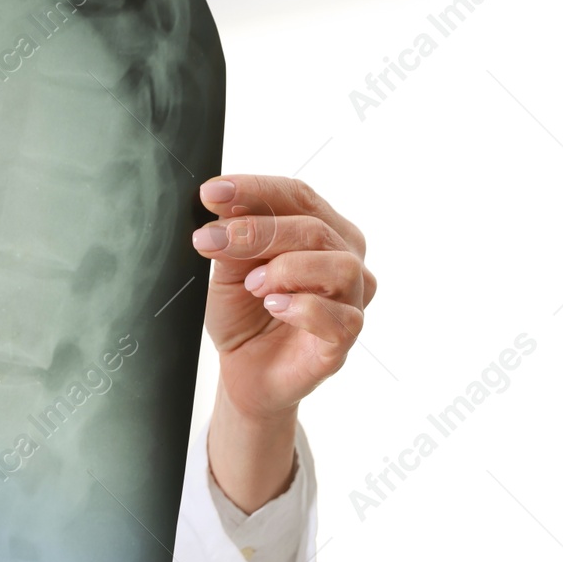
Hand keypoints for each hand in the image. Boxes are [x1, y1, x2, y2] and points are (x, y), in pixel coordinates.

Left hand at [192, 175, 374, 511]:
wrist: (244, 371)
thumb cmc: (244, 315)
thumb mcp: (229, 269)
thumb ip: (233, 238)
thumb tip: (223, 207)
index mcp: (321, 230)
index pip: (297, 195)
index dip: (254, 190)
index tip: (211, 192)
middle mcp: (345, 258)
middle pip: (314, 227)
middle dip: (258, 230)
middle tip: (212, 240)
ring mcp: (351, 299)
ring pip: (339, 266)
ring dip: (288, 269)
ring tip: (253, 285)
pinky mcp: (346, 338)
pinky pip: (340, 317)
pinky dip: (303, 308)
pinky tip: (275, 307)